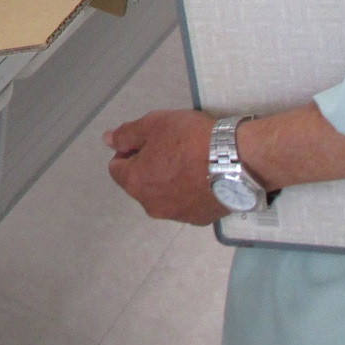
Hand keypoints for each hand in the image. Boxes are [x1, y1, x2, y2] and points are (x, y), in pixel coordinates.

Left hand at [104, 109, 229, 224]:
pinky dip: (189, 191)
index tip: (151, 140)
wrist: (236, 161)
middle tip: (173, 147)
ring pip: (163, 194)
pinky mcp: (200, 219)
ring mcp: (176, 215)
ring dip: (169, 180)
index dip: (129, 150)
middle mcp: (151, 205)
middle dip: (149, 165)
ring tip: (192, 161)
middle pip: (140, 182)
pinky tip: (205, 176)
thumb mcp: (154, 125)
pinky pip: (185, 202)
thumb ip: (127, 134)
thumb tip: (107, 140)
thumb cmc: (190, 139)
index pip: (116, 167)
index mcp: (134, 182)